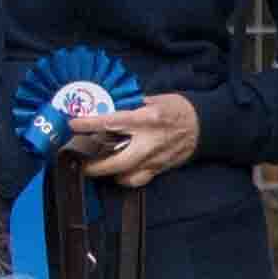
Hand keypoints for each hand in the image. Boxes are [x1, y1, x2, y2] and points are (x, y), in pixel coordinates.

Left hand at [68, 93, 203, 186]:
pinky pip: (136, 180)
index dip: (90, 124)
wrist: (204, 125)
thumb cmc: (177, 109)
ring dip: (106, 173)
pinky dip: (123, 178)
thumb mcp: (155, 98)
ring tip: (91, 167)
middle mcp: (150, 142)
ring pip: (125, 175)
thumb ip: (131, 104)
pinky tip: (115, 172)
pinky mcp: (159, 169)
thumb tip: (106, 106)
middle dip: (94, 164)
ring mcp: (155, 159)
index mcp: (147, 119)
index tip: (72, 124)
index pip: (112, 122)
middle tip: (77, 160)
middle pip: (116, 160)